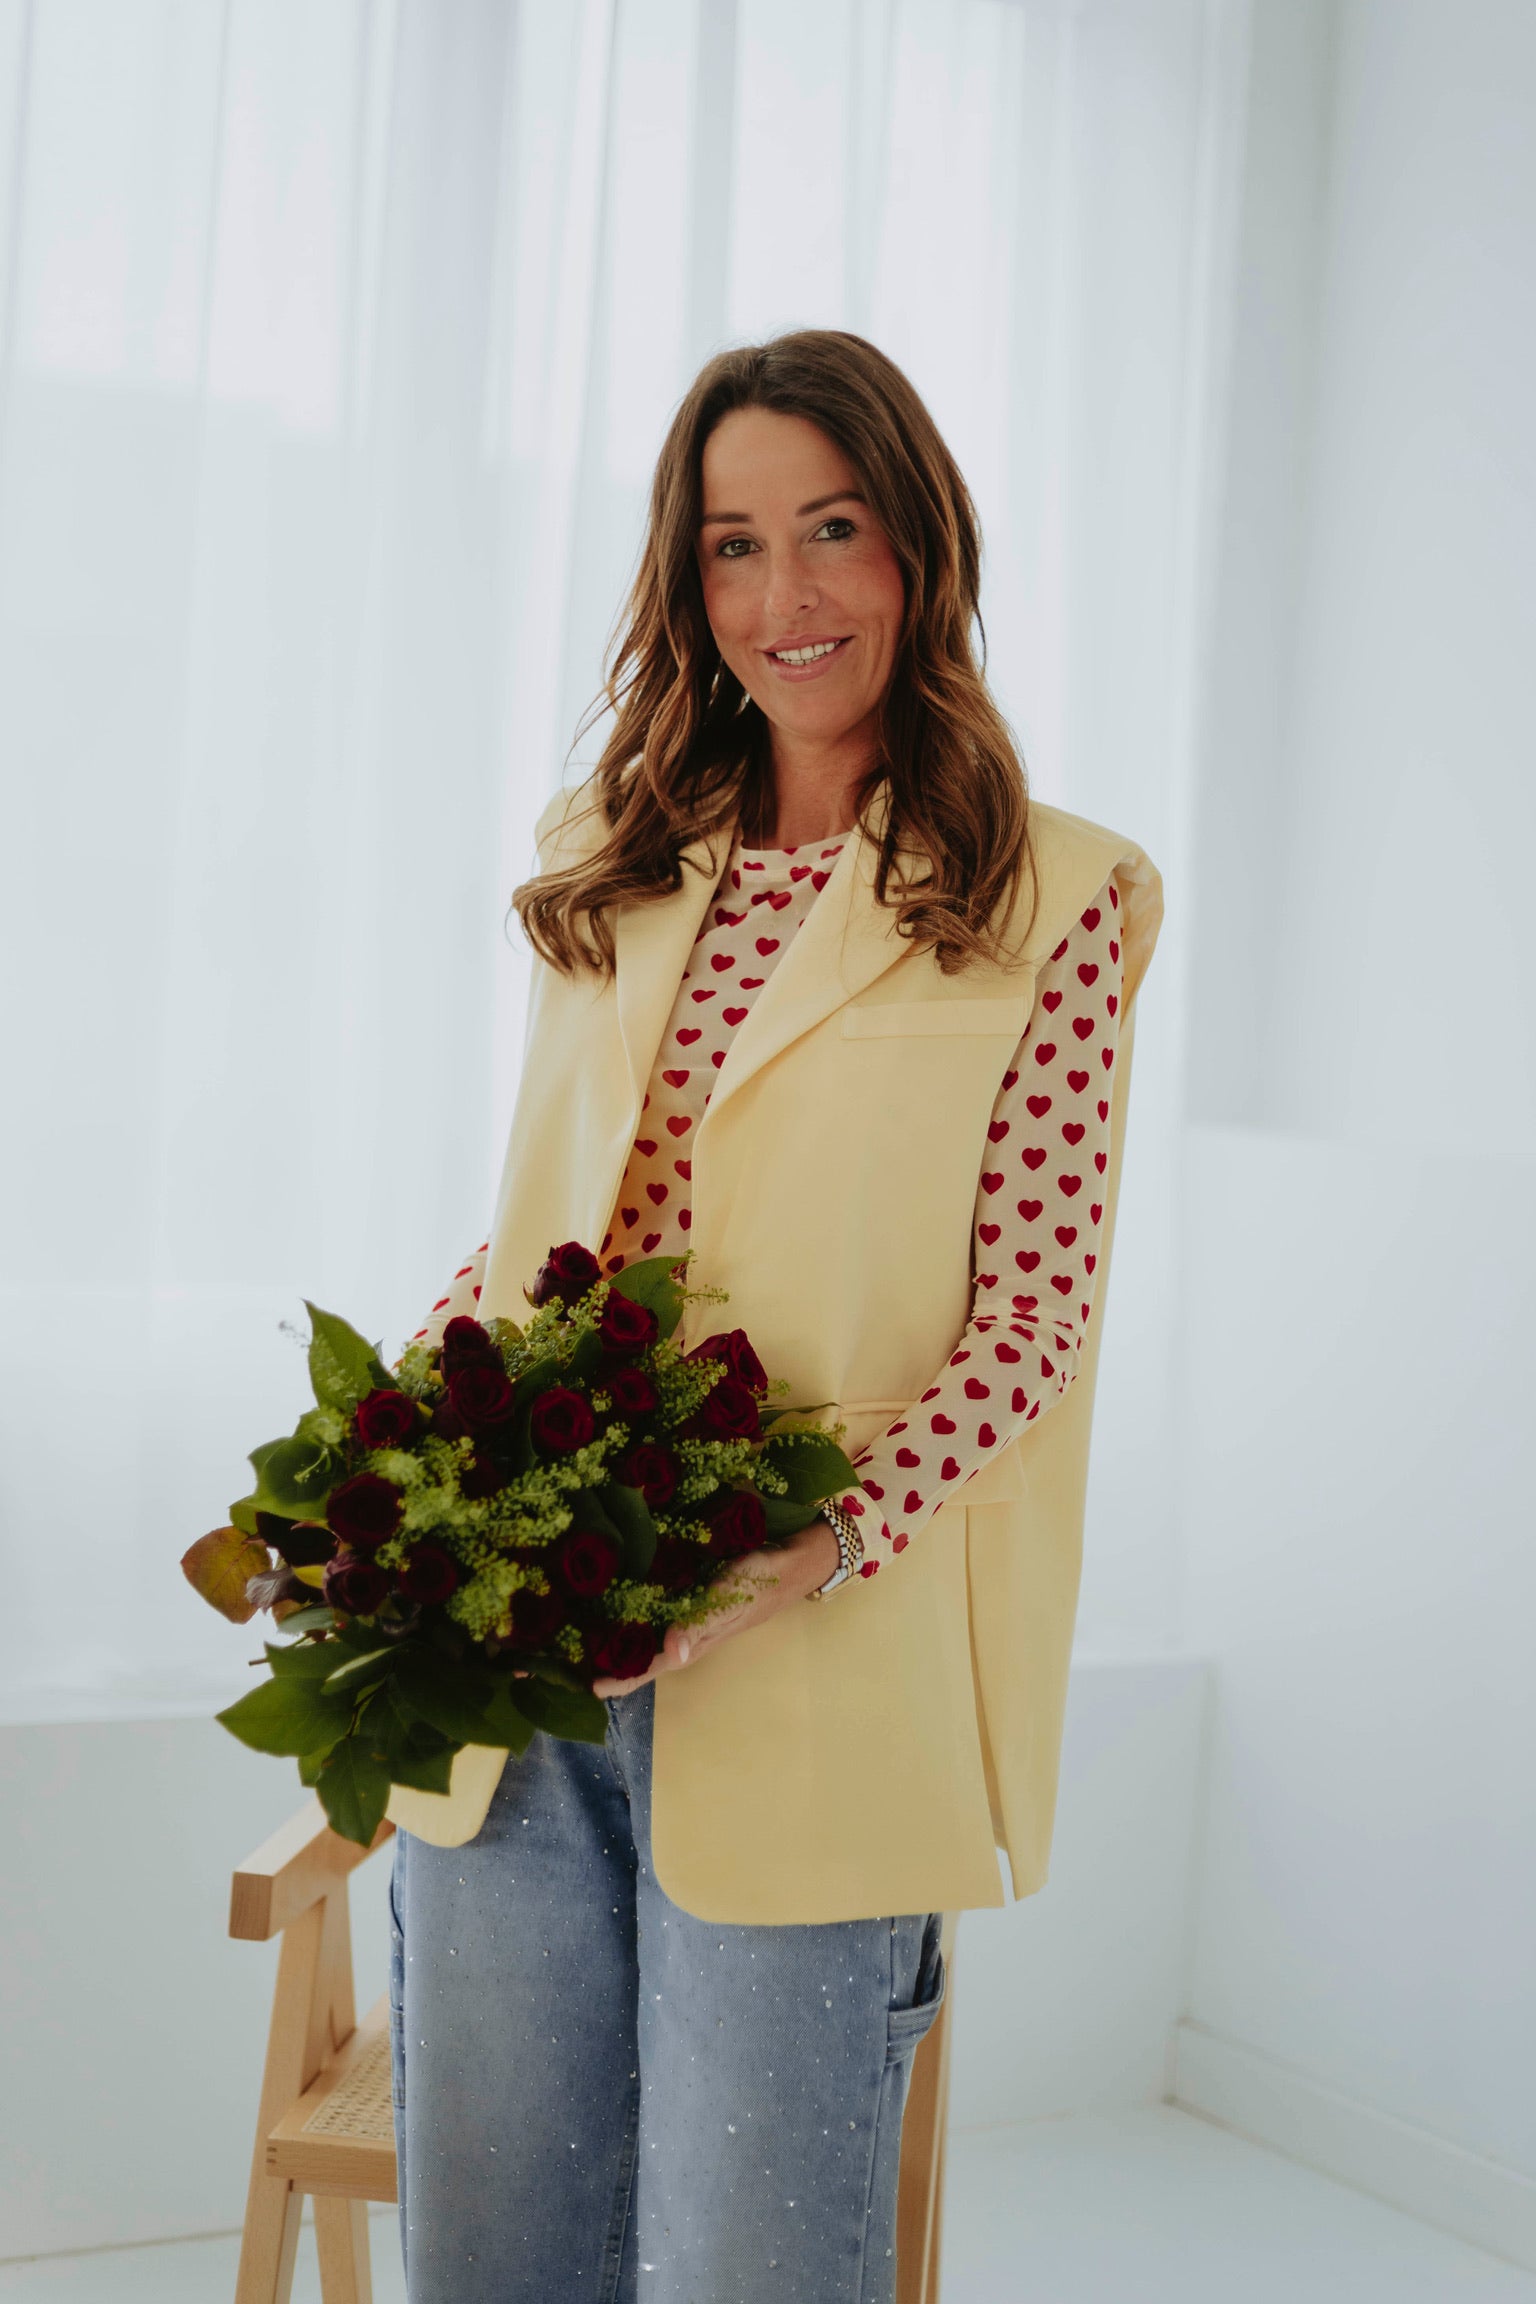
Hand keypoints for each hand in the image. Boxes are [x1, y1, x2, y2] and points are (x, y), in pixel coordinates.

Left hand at [590, 1514, 841, 1697]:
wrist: (788, 1560)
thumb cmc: (757, 1583)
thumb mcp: (727, 1602)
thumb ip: (699, 1626)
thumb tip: (673, 1655)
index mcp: (688, 1643)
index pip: (645, 1670)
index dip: (616, 1681)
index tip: (585, 1686)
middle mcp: (681, 1634)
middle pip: (636, 1655)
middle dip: (602, 1657)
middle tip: (564, 1654)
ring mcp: (683, 1615)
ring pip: (641, 1633)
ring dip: (611, 1634)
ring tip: (575, 1628)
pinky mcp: (687, 1595)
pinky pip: (651, 1607)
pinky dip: (629, 1607)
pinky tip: (610, 1594)